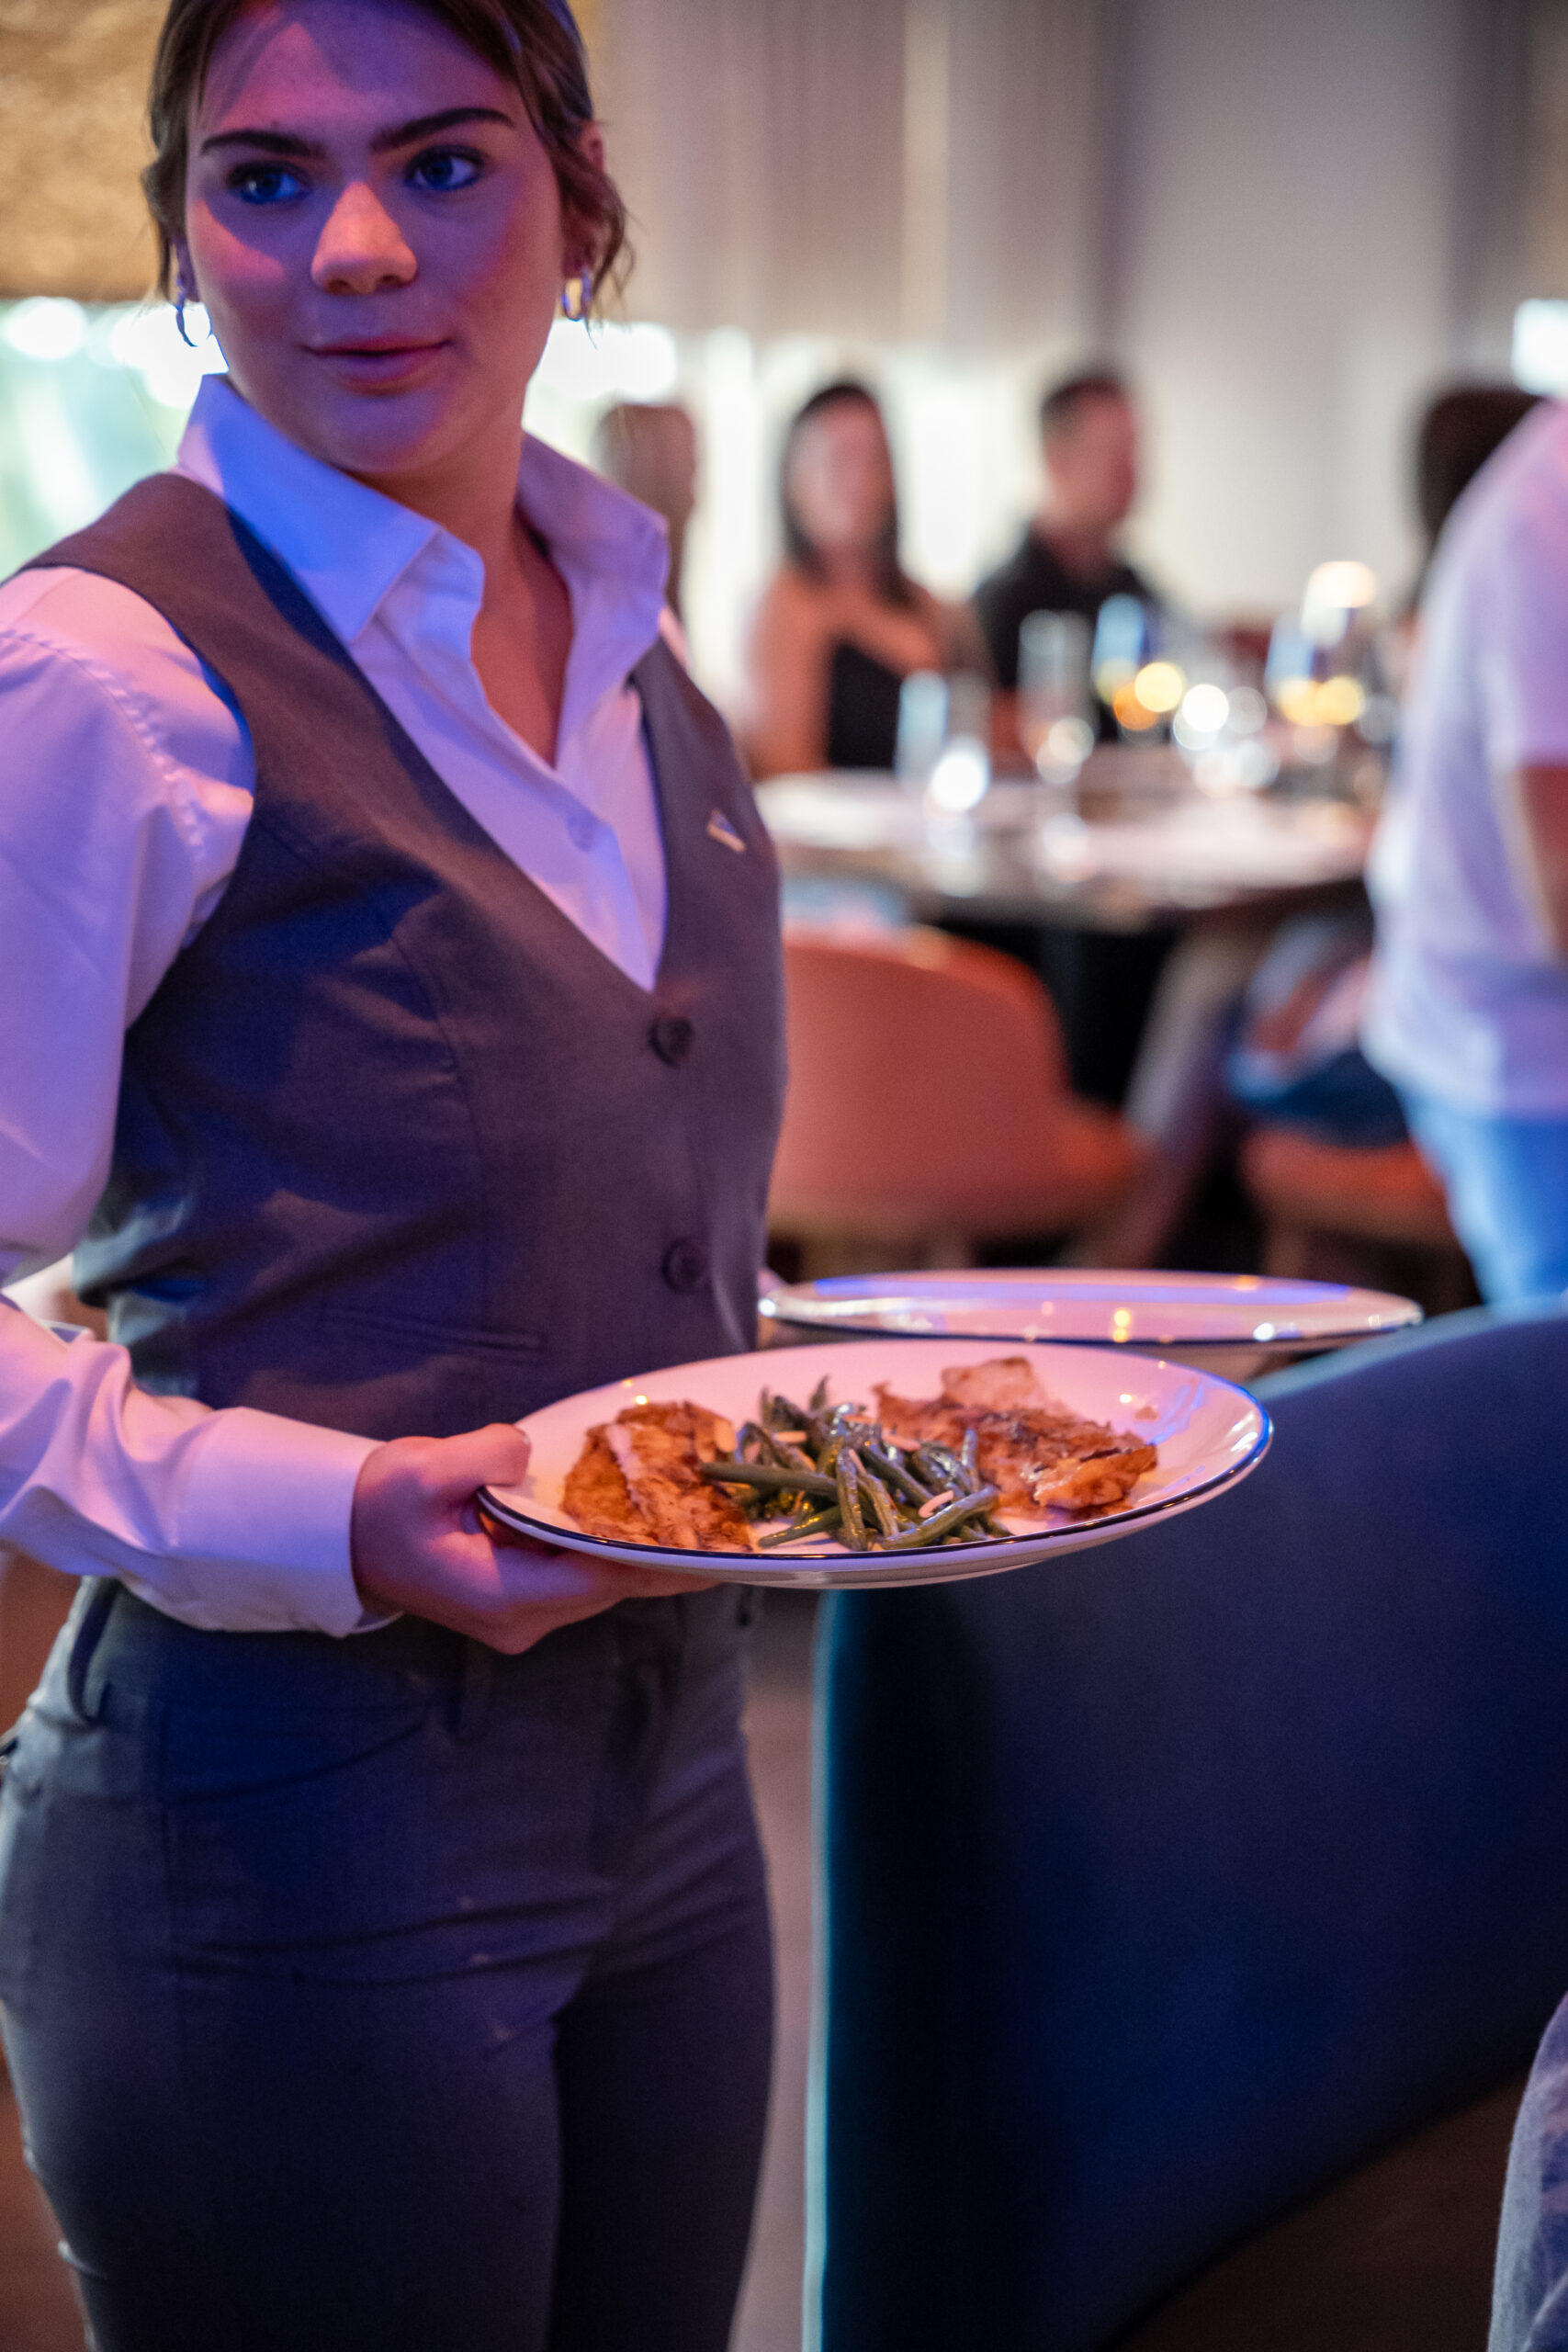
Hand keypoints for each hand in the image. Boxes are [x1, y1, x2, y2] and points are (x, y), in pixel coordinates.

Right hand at [350, 1423, 713, 1653]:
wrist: (337, 1537)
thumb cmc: (375, 1507)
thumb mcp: (423, 1469)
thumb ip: (487, 1454)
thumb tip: (529, 1452)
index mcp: (500, 1595)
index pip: (597, 1578)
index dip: (656, 1559)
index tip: (709, 1543)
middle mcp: (519, 1618)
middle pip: (609, 1585)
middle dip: (662, 1551)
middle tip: (725, 1522)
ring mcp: (520, 1615)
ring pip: (598, 1583)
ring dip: (639, 1550)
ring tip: (699, 1516)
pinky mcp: (518, 1598)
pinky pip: (579, 1574)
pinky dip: (609, 1548)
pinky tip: (645, 1519)